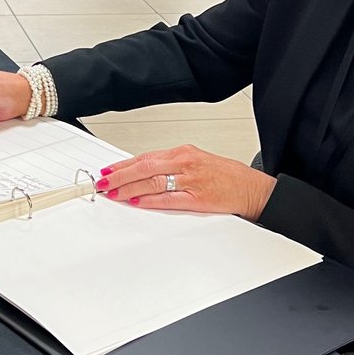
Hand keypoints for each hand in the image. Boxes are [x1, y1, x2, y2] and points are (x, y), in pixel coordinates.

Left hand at [95, 145, 277, 220]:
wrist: (251, 188)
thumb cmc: (225, 176)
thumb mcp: (196, 162)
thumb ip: (170, 167)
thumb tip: (143, 173)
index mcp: (183, 153)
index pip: (145, 157)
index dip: (123, 165)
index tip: (107, 171)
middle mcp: (185, 163)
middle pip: (144, 167)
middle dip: (119, 176)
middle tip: (102, 182)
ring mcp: (191, 180)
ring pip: (152, 182)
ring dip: (129, 188)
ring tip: (113, 193)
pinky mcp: (197, 199)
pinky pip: (168, 199)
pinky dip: (150, 200)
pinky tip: (137, 202)